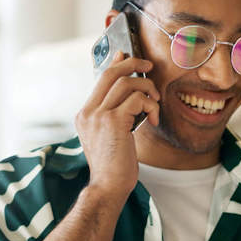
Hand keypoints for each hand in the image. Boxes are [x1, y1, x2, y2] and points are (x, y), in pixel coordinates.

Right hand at [75, 51, 160, 201]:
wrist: (108, 186)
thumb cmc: (114, 166)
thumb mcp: (110, 137)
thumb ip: (115, 116)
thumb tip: (130, 96)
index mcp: (84, 115)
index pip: (100, 79)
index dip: (116, 63)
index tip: (127, 55)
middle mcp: (87, 112)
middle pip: (110, 73)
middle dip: (132, 64)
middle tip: (149, 66)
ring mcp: (98, 116)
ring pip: (126, 83)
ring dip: (147, 89)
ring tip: (155, 103)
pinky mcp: (112, 121)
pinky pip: (137, 99)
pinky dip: (150, 105)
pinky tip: (153, 118)